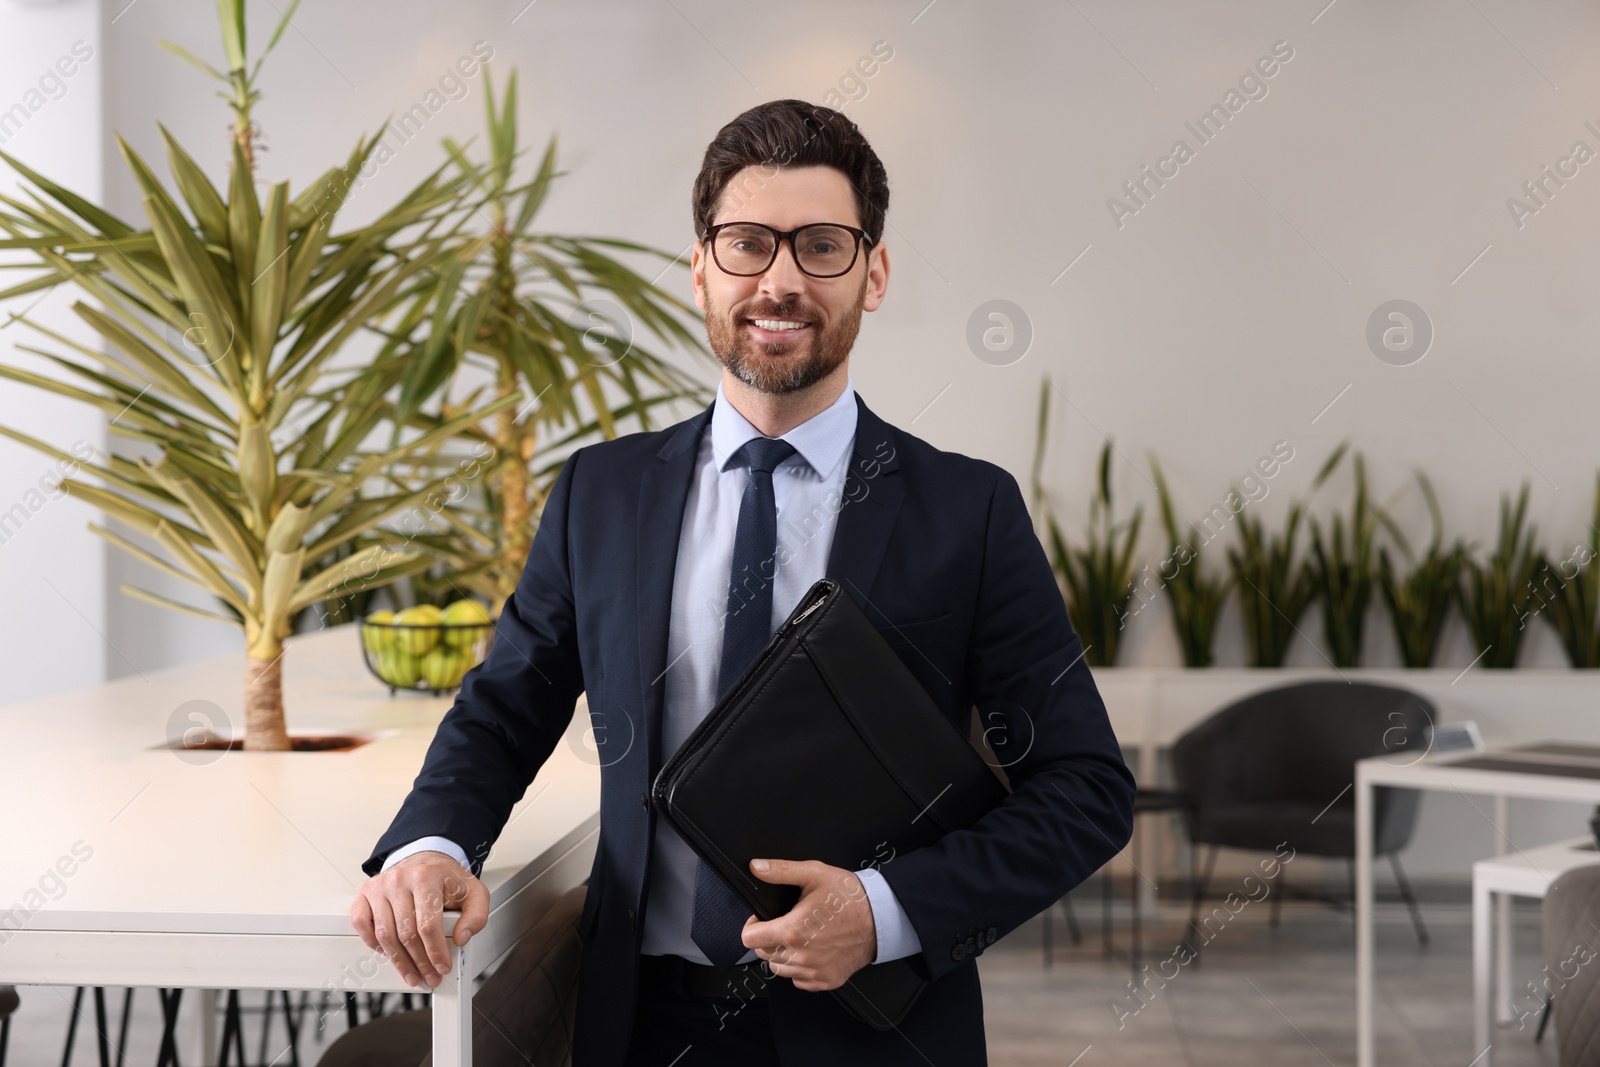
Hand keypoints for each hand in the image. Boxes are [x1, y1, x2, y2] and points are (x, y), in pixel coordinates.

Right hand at [350, 851, 488, 988]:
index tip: (442, 967)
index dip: (435, 952)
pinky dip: (372, 943)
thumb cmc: (446, 879)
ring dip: (399, 961)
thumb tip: (461, 937)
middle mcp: (399, 880)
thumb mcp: (473, 892)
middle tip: (429, 977)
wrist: (426, 861)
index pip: (428, 925)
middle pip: (406, 934)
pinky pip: (361, 924)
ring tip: (412, 974)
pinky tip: (388, 953)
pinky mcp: (366, 892)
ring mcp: (380, 886)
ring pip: (385, 934)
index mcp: (426, 877)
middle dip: (419, 962)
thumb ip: (476, 915)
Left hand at [740, 858, 875, 991]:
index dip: (752, 925)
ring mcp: (814, 971)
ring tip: (801, 936)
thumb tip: (757, 867)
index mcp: (793, 931)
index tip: (762, 919)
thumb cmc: (850, 897)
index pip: (750, 939)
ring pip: (780, 969)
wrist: (880, 918)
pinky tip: (813, 950)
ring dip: (783, 954)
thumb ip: (781, 870)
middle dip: (769, 938)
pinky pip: (799, 981)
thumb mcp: (814, 874)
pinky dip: (801, 968)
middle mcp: (801, 956)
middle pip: (763, 954)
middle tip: (787, 922)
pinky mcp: (826, 981)